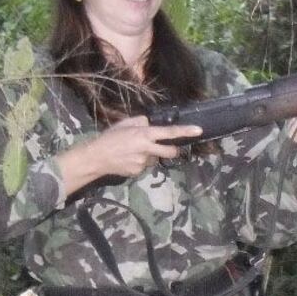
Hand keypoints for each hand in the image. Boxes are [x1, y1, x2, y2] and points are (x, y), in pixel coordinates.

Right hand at [57, 115, 202, 193]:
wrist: (97, 158)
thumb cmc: (110, 137)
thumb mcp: (125, 123)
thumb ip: (141, 122)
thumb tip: (152, 124)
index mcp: (144, 134)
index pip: (169, 133)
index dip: (185, 131)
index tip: (199, 130)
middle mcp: (147, 149)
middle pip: (170, 152)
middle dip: (173, 150)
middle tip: (167, 147)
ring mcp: (143, 163)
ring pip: (154, 159)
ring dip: (150, 155)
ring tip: (132, 152)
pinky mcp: (138, 172)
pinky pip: (145, 166)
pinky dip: (140, 162)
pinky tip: (128, 159)